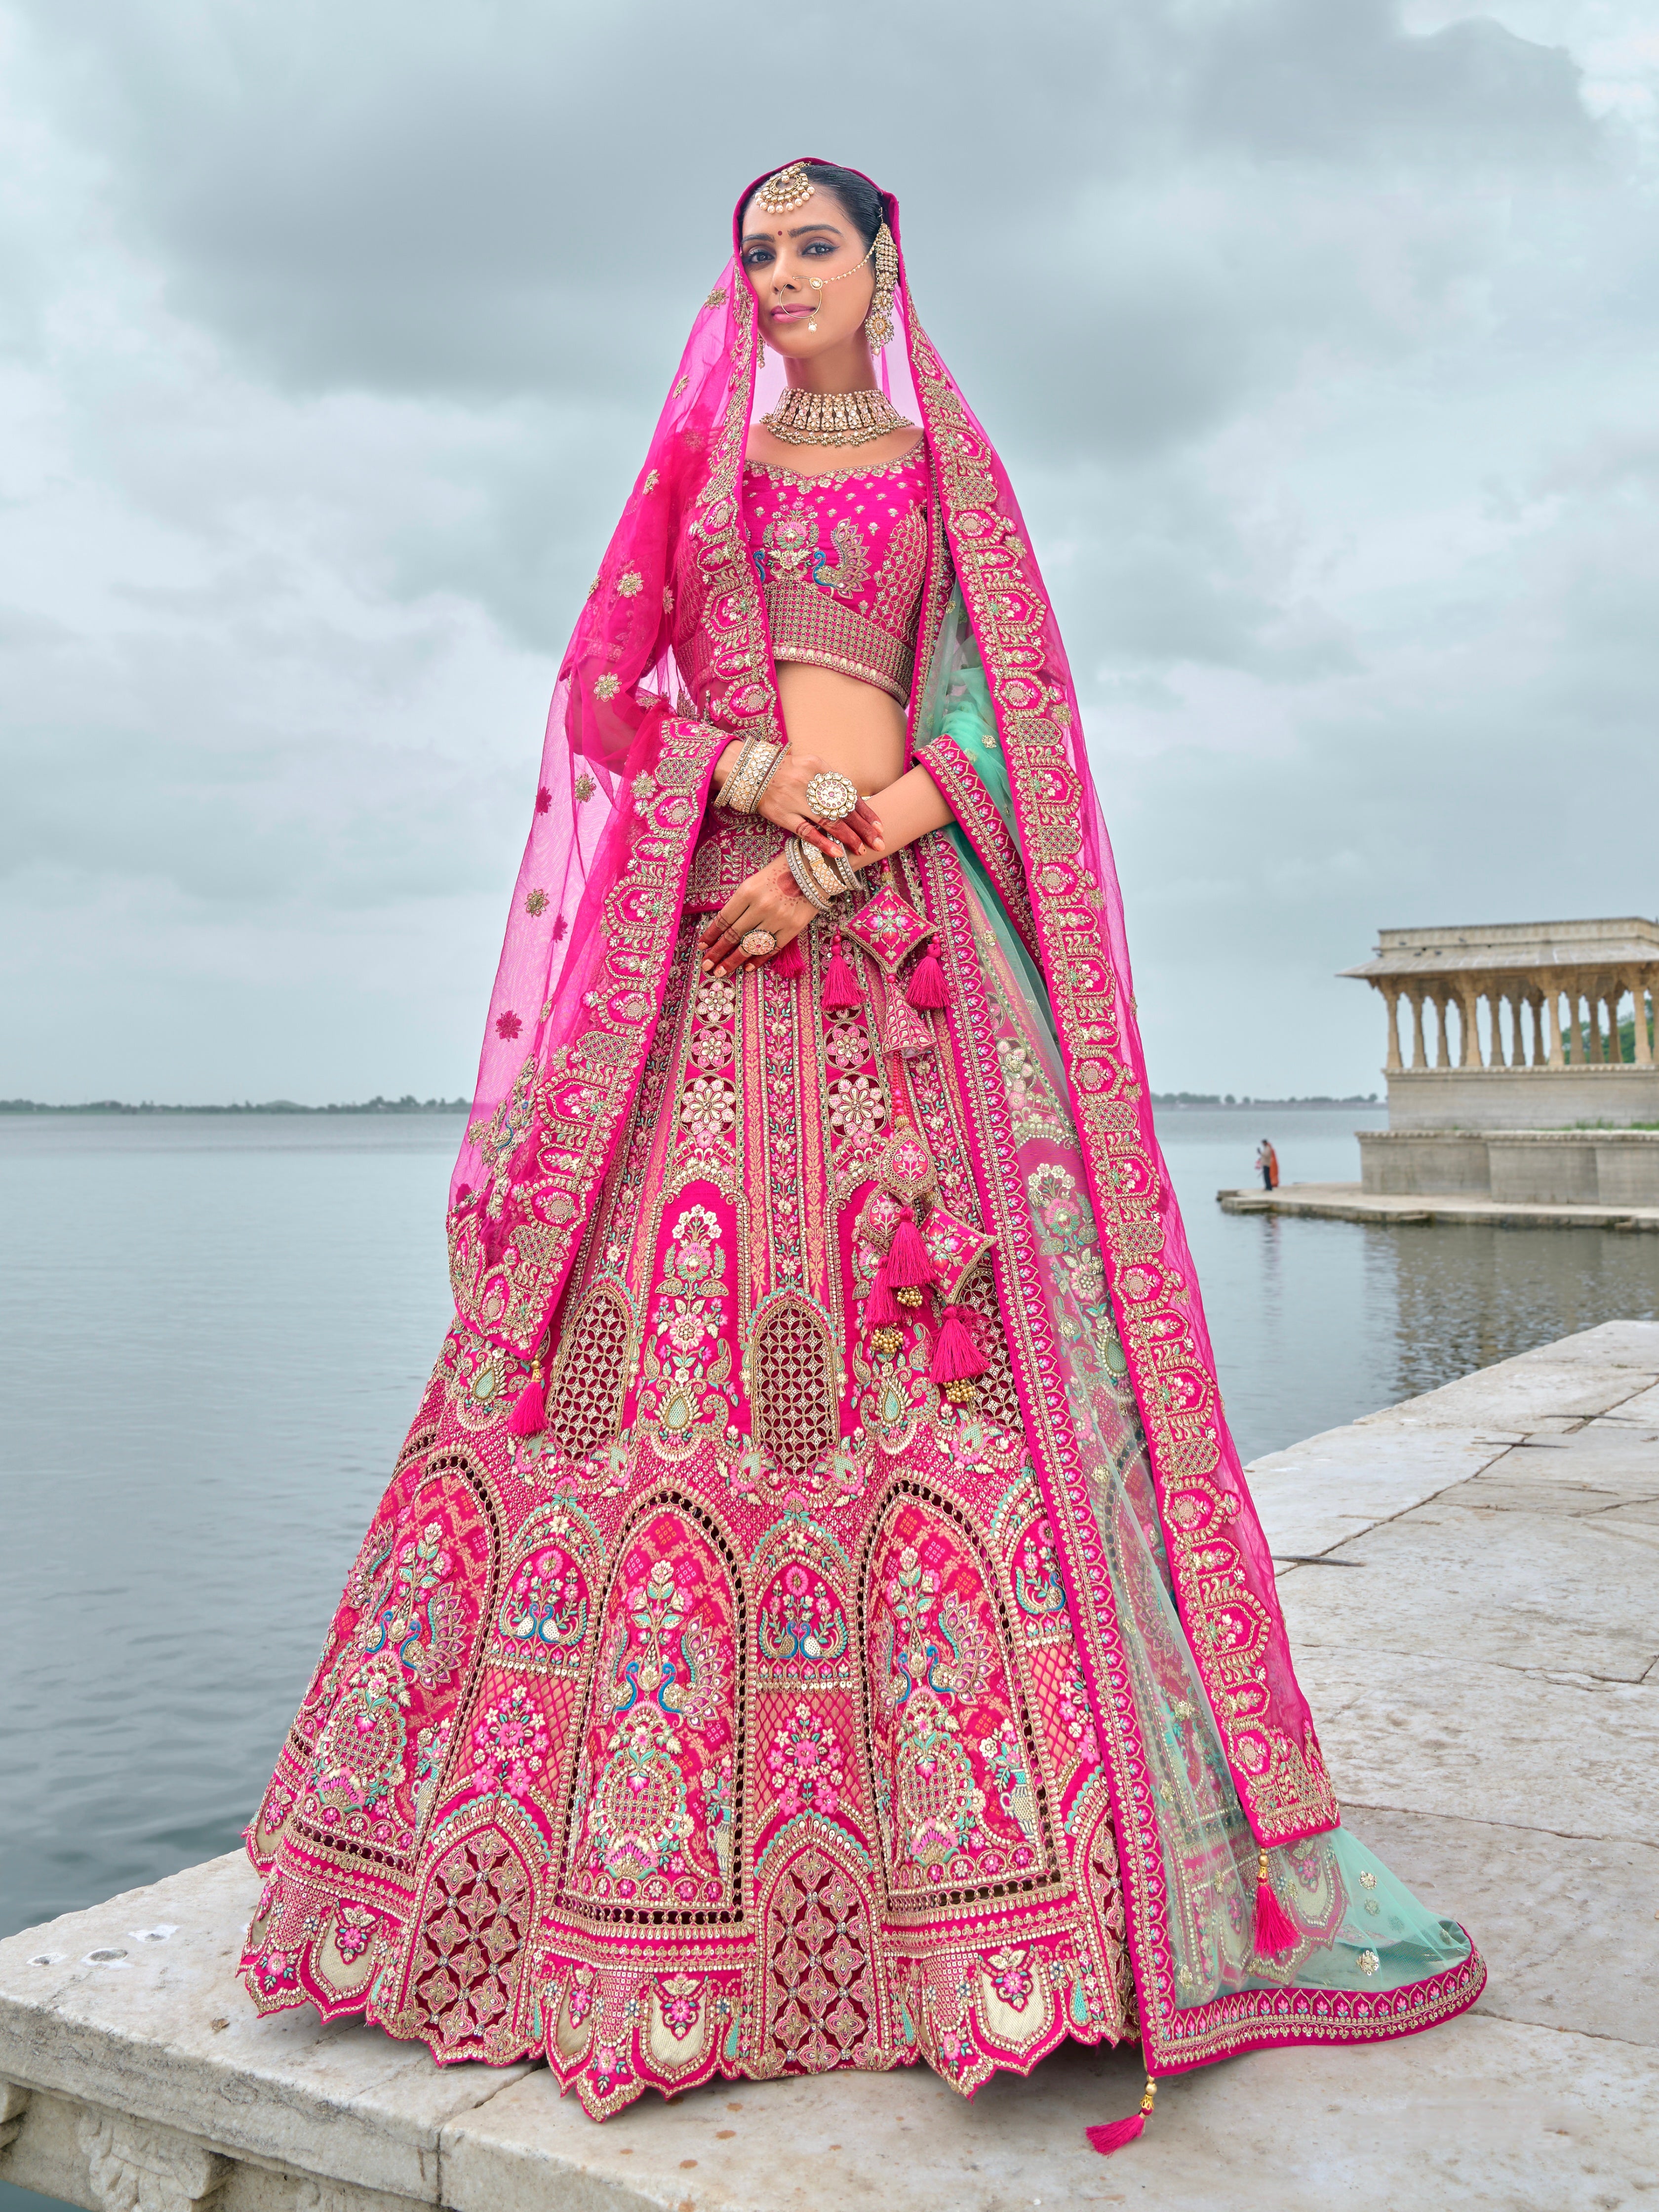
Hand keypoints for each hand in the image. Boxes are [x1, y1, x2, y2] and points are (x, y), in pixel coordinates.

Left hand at [699, 860, 815, 977]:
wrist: (815, 869)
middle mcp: (761, 906)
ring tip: (721, 971)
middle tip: (706, 965)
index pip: (724, 919)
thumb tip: (727, 926)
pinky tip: (748, 967)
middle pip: (734, 935)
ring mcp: (777, 919)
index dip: (711, 935)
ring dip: (733, 960)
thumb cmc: (782, 871)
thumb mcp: (755, 880)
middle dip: (717, 952)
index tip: (702, 946)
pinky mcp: (793, 927)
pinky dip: (759, 959)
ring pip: (750, 945)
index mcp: (748, 891)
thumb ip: (742, 902)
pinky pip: (772, 948)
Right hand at [757, 747, 883, 858]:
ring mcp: (795, 798)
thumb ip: (830, 782)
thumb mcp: (811, 767)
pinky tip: (836, 853)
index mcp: (820, 768)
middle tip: (878, 842)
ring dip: (847, 837)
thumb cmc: (787, 771)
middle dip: (863, 828)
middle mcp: (810, 782)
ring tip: (861, 850)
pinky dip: (822, 842)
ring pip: (828, 821)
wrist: (751, 771)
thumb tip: (854, 803)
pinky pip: (805, 831)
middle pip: (843, 809)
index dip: (866, 812)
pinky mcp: (782, 813)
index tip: (879, 826)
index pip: (849, 793)